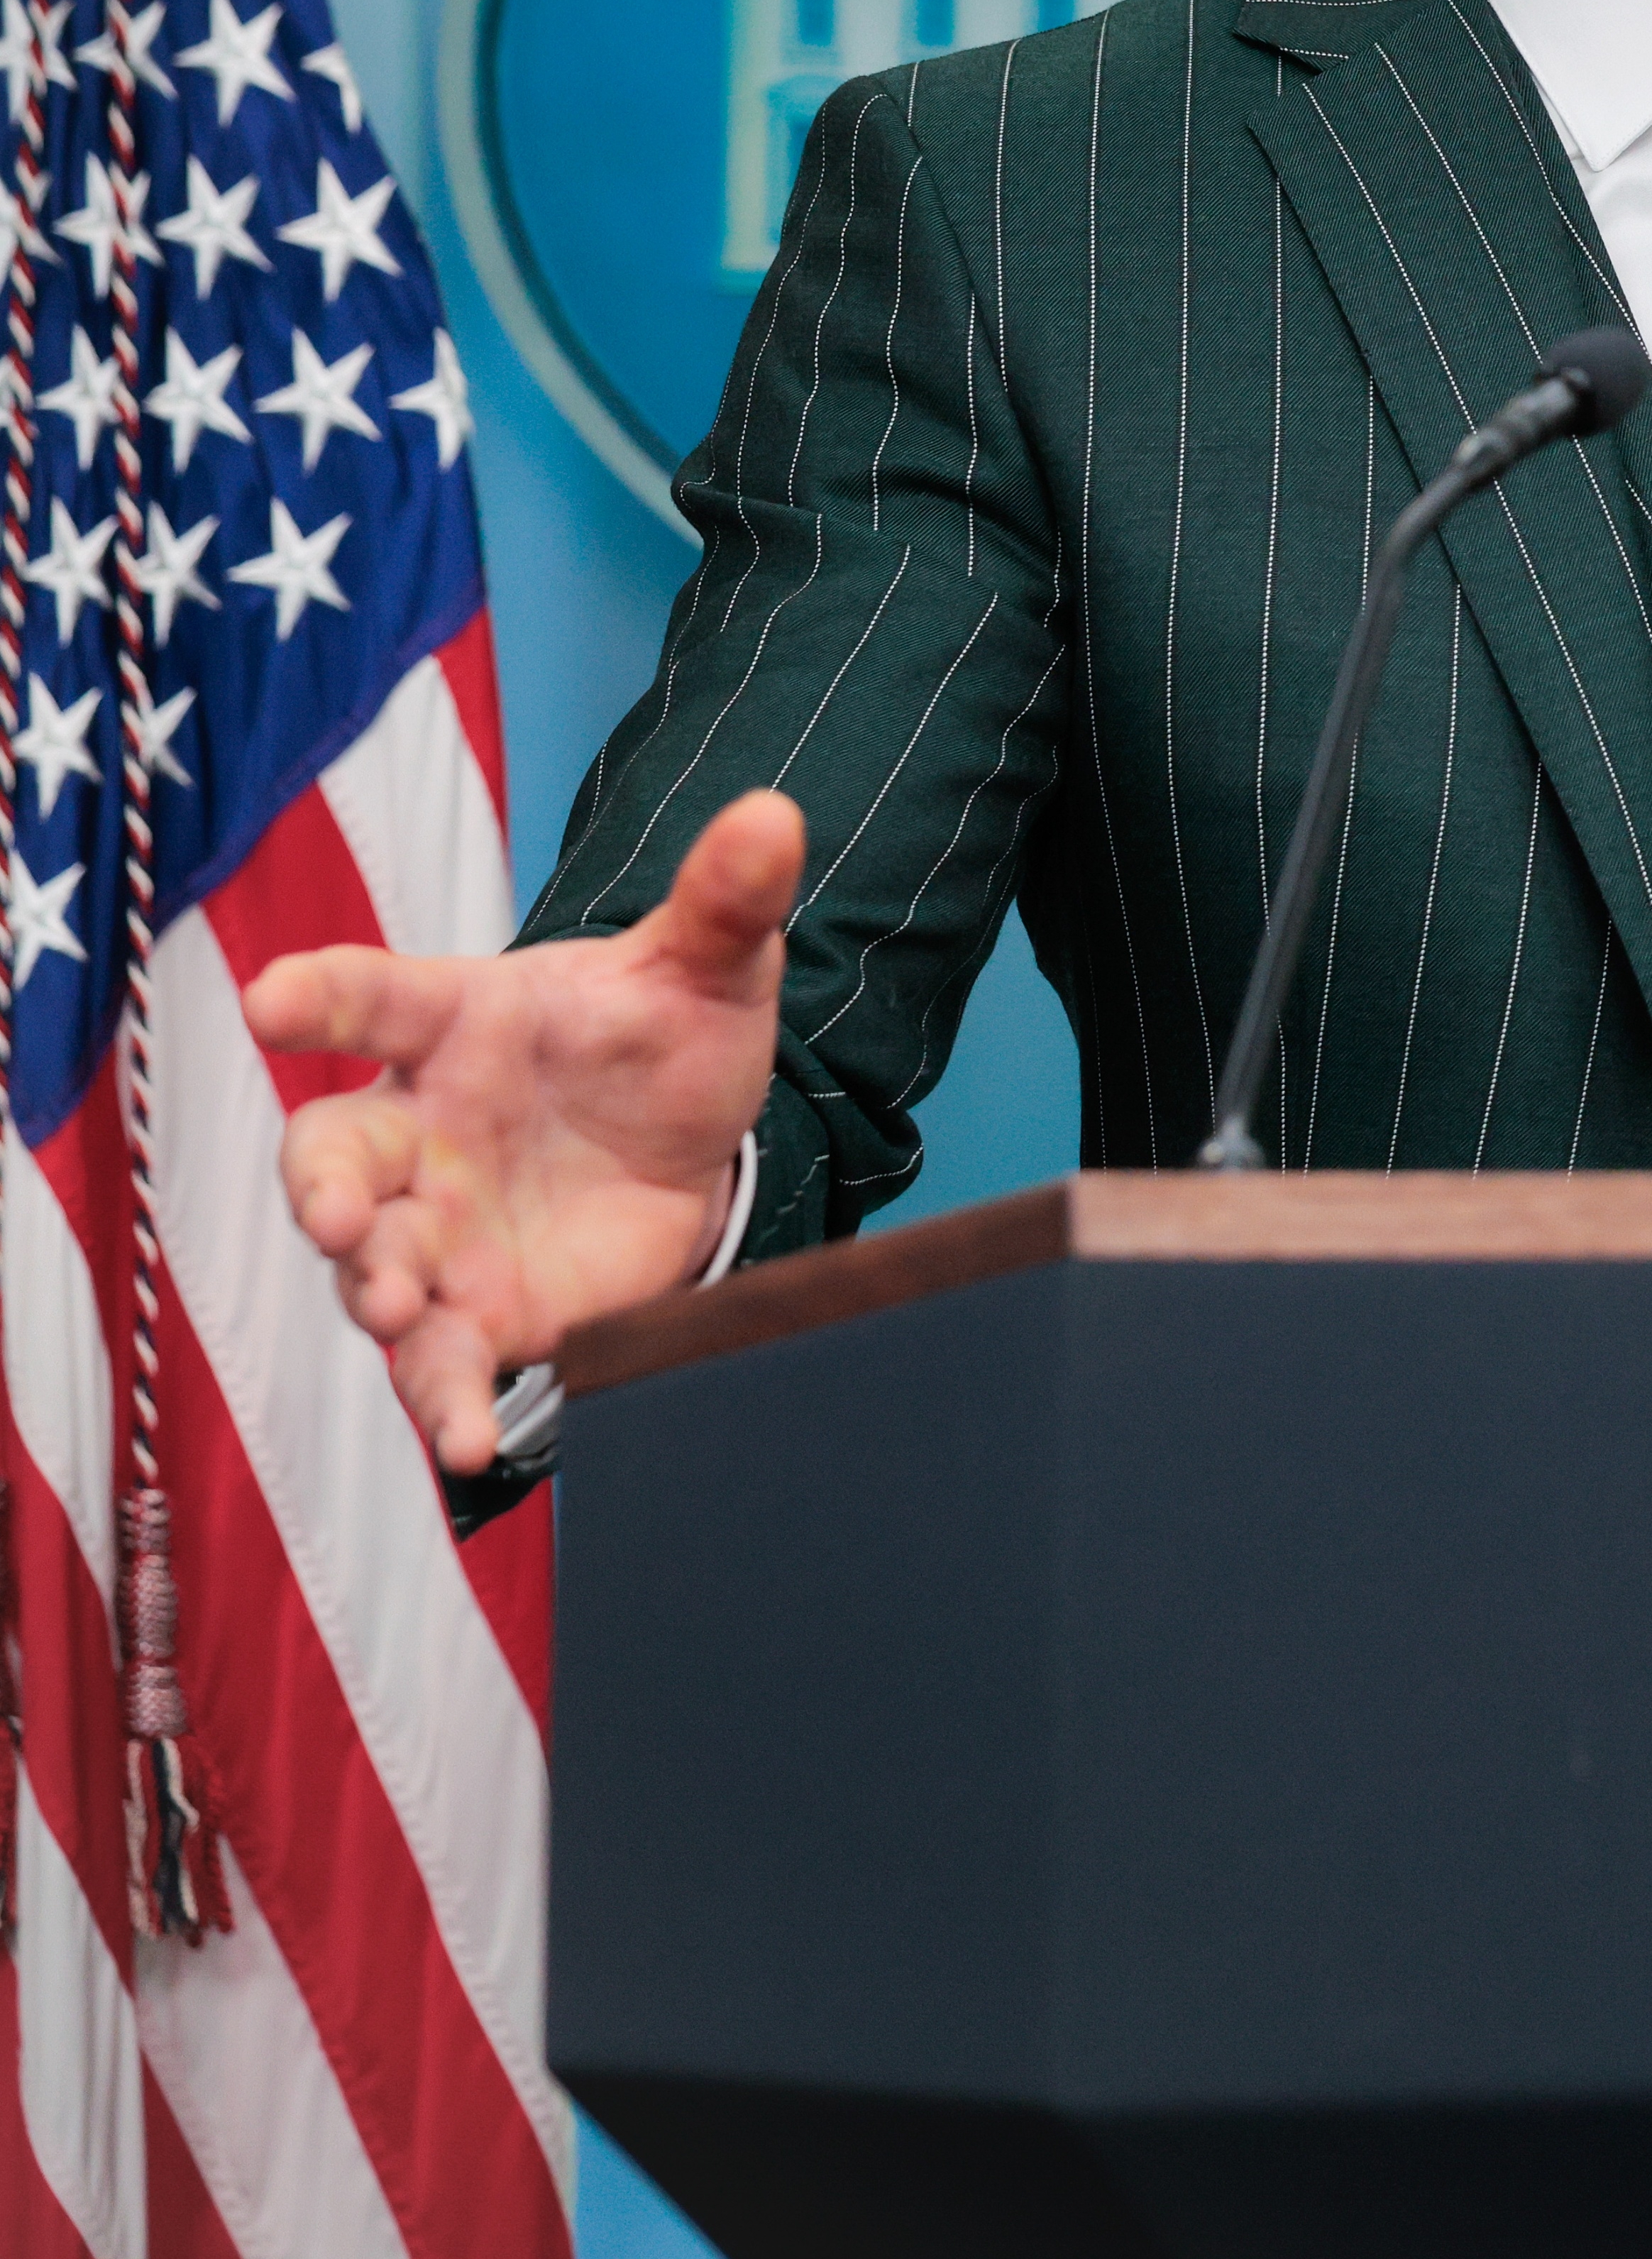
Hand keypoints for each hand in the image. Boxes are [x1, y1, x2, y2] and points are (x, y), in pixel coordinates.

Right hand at [242, 791, 801, 1473]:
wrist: (686, 1136)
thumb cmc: (660, 1035)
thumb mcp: (710, 966)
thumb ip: (727, 900)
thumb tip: (775, 813)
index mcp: (456, 1022)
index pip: (371, 997)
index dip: (319, 994)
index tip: (270, 998)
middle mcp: (420, 1131)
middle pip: (332, 1155)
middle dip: (320, 1190)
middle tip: (332, 1218)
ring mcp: (437, 1229)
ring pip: (372, 1271)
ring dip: (377, 1297)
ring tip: (401, 1318)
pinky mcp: (482, 1311)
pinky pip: (444, 1365)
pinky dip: (449, 1405)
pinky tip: (470, 1445)